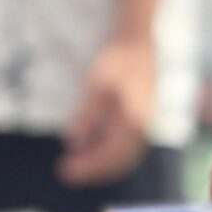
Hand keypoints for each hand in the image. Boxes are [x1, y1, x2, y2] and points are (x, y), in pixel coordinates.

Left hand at [61, 36, 156, 188]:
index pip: (109, 156)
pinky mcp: (144, 119)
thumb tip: (74, 143)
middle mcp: (144, 128)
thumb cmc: (118, 58)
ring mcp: (147, 125)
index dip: (87, 167)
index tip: (64, 170)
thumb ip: (87, 115)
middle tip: (66, 172)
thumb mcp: (97, 83)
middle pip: (118, 162)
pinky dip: (110, 154)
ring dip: (101, 164)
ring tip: (76, 163)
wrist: (140, 40)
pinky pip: (129, 147)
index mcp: (134, 121)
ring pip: (125, 157)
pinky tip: (91, 147)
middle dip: (92, 170)